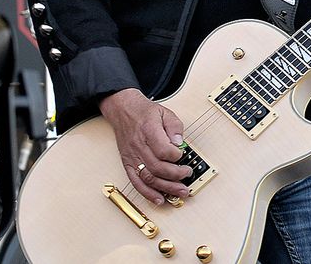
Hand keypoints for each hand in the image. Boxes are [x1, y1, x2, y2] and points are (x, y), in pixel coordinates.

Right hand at [99, 88, 190, 203]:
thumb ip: (175, 127)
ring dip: (166, 188)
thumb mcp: (165, 112)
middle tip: (187, 175)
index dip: (175, 156)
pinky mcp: (128, 164)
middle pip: (157, 167)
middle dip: (175, 175)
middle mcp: (139, 146)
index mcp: (148, 130)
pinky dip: (148, 193)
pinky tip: (160, 199)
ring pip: (148, 178)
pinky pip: (136, 182)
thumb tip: (180, 144)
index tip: (182, 155)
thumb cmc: (145, 113)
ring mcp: (132, 157)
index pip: (162, 149)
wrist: (123, 111)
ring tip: (180, 192)